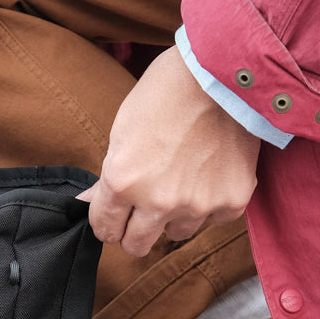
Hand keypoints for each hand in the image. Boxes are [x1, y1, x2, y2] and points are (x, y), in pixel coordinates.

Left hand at [78, 46, 261, 256]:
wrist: (222, 72)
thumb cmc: (164, 95)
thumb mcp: (122, 133)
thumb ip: (108, 177)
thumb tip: (87, 203)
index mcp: (122, 183)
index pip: (104, 229)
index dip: (106, 224)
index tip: (113, 218)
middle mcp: (158, 202)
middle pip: (137, 246)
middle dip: (134, 233)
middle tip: (141, 214)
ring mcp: (198, 205)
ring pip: (176, 234)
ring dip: (174, 217)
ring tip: (181, 183)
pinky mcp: (232, 200)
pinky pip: (214, 220)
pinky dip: (210, 205)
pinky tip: (209, 177)